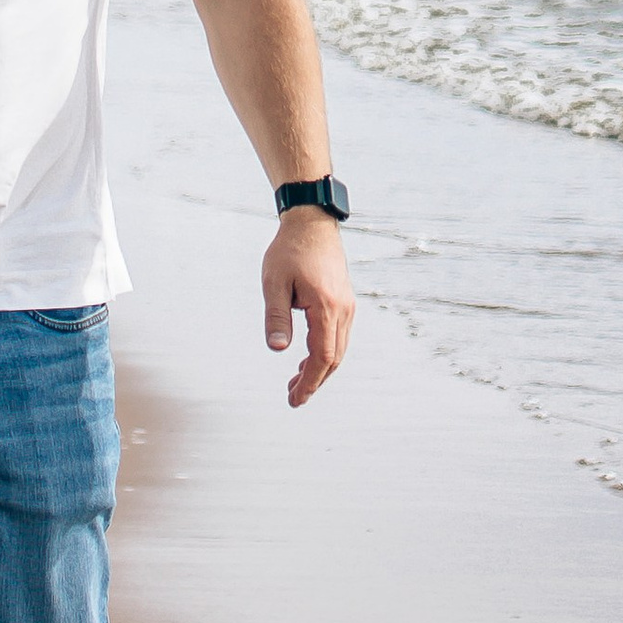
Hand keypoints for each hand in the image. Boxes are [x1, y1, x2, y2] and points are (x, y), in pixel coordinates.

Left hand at [264, 210, 354, 406]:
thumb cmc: (289, 250)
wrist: (312, 223)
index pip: (322, 357)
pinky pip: (339, 335)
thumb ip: (276, 317)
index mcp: (326, 307)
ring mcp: (347, 306)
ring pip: (338, 349)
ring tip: (297, 381)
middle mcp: (343, 310)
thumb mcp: (274, 283)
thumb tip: (277, 349)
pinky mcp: (345, 301)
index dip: (310, 382)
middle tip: (293, 397)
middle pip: (333, 358)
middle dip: (314, 381)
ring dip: (320, 368)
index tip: (295, 399)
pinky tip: (308, 356)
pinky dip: (325, 352)